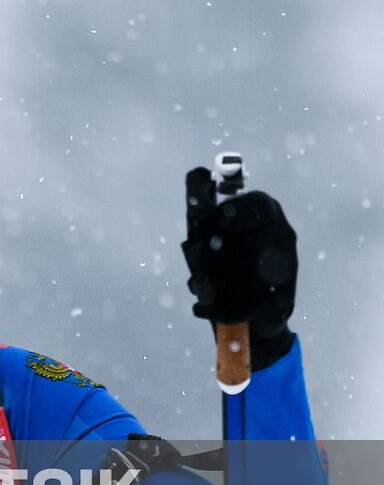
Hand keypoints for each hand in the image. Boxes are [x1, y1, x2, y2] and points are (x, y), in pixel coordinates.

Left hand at [181, 166, 297, 368]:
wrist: (251, 311)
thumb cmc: (221, 257)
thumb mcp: (205, 227)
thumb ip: (199, 200)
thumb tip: (197, 173)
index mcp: (267, 212)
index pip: (253, 206)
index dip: (221, 218)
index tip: (200, 229)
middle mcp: (283, 237)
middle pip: (238, 248)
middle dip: (205, 260)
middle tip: (196, 265)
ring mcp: (287, 270)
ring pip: (238, 280)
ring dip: (207, 286)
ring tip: (198, 286)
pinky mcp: (281, 300)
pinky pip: (242, 306)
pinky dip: (214, 308)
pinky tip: (200, 307)